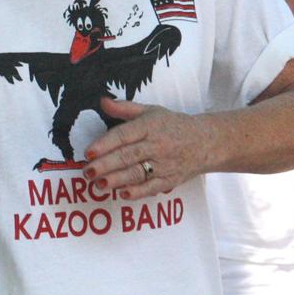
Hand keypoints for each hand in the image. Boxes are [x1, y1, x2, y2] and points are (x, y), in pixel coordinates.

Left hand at [83, 97, 208, 198]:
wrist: (206, 142)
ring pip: (138, 173)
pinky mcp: (171, 180)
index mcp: (150, 126)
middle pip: (128, 156)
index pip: (124, 135)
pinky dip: (138, 192)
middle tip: (87, 171)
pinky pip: (153, 187)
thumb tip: (102, 101)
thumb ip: (125, 108)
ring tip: (98, 184)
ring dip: (117, 180)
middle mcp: (157, 145)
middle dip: (106, 165)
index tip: (89, 152)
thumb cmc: (172, 125)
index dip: (105, 144)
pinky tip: (122, 194)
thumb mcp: (151, 111)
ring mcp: (165, 164)